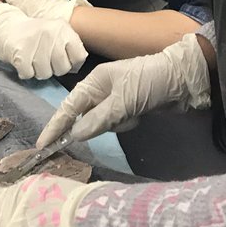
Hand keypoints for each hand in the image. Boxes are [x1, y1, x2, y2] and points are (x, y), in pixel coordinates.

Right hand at [0, 3, 86, 79]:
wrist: (4, 25)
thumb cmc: (33, 34)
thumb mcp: (55, 33)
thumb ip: (68, 47)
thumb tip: (75, 68)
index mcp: (63, 28)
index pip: (80, 56)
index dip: (71, 63)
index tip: (61, 60)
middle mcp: (51, 33)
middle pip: (62, 68)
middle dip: (53, 69)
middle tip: (43, 59)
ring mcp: (35, 42)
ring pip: (45, 74)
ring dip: (37, 71)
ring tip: (32, 59)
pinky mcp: (20, 52)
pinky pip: (29, 74)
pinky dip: (25, 71)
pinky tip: (22, 61)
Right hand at [37, 32, 210, 145]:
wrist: (183, 81)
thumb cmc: (149, 82)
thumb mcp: (123, 100)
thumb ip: (98, 119)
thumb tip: (75, 135)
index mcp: (93, 82)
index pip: (68, 107)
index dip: (55, 126)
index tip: (42, 145)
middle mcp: (100, 91)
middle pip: (84, 118)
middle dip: (94, 126)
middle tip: (109, 124)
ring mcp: (114, 101)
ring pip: (101, 124)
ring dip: (115, 124)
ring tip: (133, 114)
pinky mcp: (127, 110)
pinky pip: (117, 124)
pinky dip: (126, 123)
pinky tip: (140, 115)